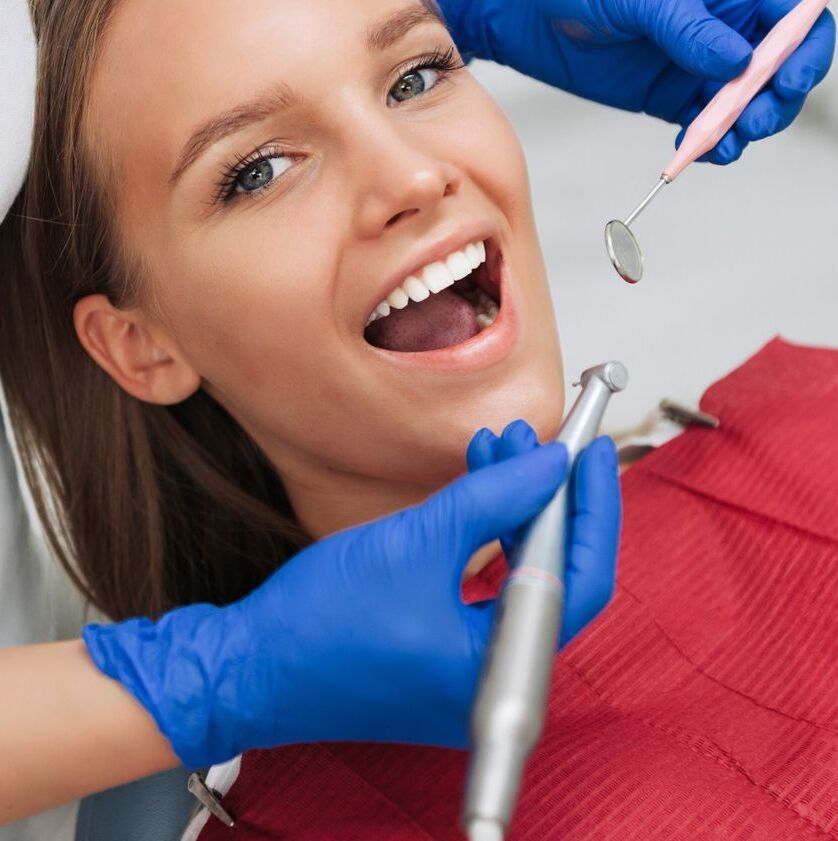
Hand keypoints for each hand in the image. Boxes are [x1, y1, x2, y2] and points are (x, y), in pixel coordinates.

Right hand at [82, 442, 574, 764]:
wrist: (248, 668)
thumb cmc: (319, 622)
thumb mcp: (417, 543)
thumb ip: (494, 498)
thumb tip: (551, 465)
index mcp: (500, 670)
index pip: (579, 580)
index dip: (592, 508)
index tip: (590, 451)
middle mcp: (496, 681)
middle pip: (552, 577)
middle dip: (544, 501)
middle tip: (534, 442)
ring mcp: (469, 674)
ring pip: (518, 579)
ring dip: (512, 513)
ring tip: (496, 450)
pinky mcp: (443, 658)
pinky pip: (486, 591)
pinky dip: (486, 540)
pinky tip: (474, 491)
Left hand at [414, 0, 835, 163]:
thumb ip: (692, 28)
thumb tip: (738, 63)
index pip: (795, 18)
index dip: (803, 53)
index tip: (787, 83)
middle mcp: (721, 23)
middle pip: (777, 70)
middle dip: (773, 101)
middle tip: (751, 122)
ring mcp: (694, 62)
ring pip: (743, 105)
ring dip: (741, 129)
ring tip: (719, 143)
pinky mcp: (666, 94)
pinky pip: (703, 125)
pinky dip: (706, 143)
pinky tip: (694, 150)